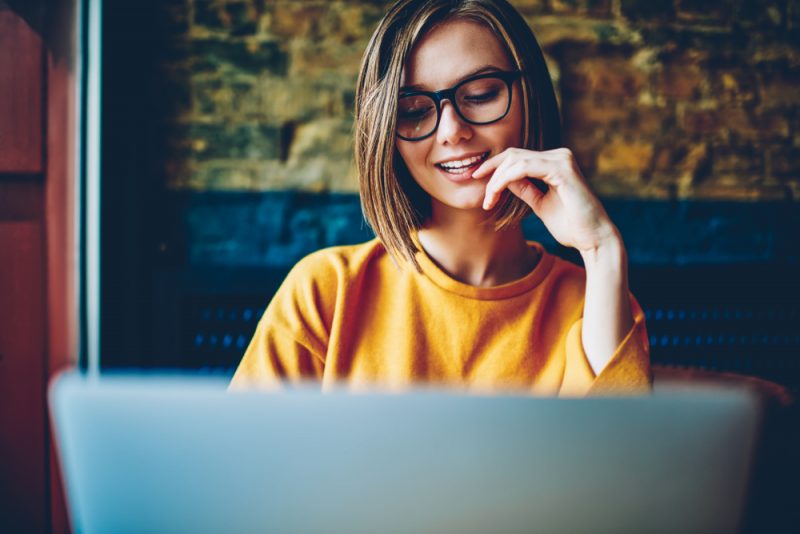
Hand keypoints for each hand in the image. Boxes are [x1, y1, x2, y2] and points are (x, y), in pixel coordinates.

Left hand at [472, 147, 618, 253]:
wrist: (593, 240)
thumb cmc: (571, 225)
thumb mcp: (540, 204)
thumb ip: (525, 189)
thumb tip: (503, 180)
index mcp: (555, 162)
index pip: (517, 157)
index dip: (494, 166)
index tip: (477, 179)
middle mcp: (559, 156)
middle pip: (513, 155)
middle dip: (491, 170)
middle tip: (478, 190)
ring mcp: (562, 160)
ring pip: (515, 161)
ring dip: (496, 180)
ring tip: (488, 200)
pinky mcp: (562, 170)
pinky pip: (523, 168)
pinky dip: (505, 180)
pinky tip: (495, 193)